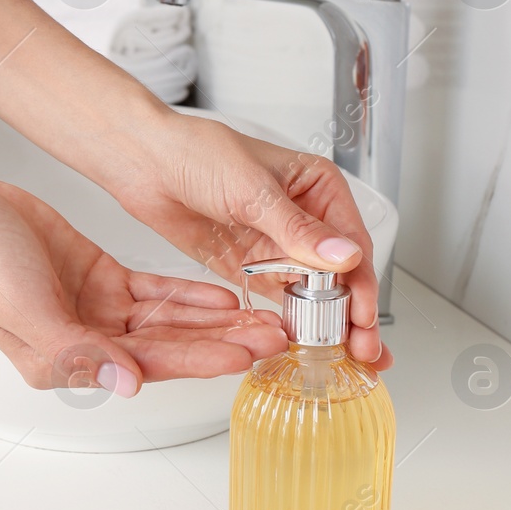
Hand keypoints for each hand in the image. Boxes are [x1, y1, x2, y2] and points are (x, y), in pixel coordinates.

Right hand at [0, 177, 287, 396]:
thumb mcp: (26, 312)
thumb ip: (76, 352)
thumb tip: (125, 382)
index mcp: (68, 362)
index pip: (151, 365)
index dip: (201, 359)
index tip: (245, 355)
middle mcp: (90, 342)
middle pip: (172, 346)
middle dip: (224, 343)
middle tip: (275, 338)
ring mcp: (100, 311)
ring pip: (173, 321)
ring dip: (217, 321)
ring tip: (265, 318)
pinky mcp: (105, 278)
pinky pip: (158, 292)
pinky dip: (191, 295)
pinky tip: (226, 296)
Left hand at [109, 113, 391, 368]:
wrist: (147, 163)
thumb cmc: (199, 152)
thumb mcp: (253, 190)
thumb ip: (297, 229)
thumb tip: (343, 254)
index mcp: (318, 188)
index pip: (352, 243)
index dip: (362, 284)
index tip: (363, 318)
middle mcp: (305, 219)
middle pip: (341, 274)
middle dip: (354, 313)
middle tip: (363, 350)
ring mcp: (279, 245)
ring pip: (316, 291)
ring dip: (330, 323)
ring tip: (345, 357)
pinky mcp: (253, 266)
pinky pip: (281, 298)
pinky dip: (295, 321)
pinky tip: (306, 343)